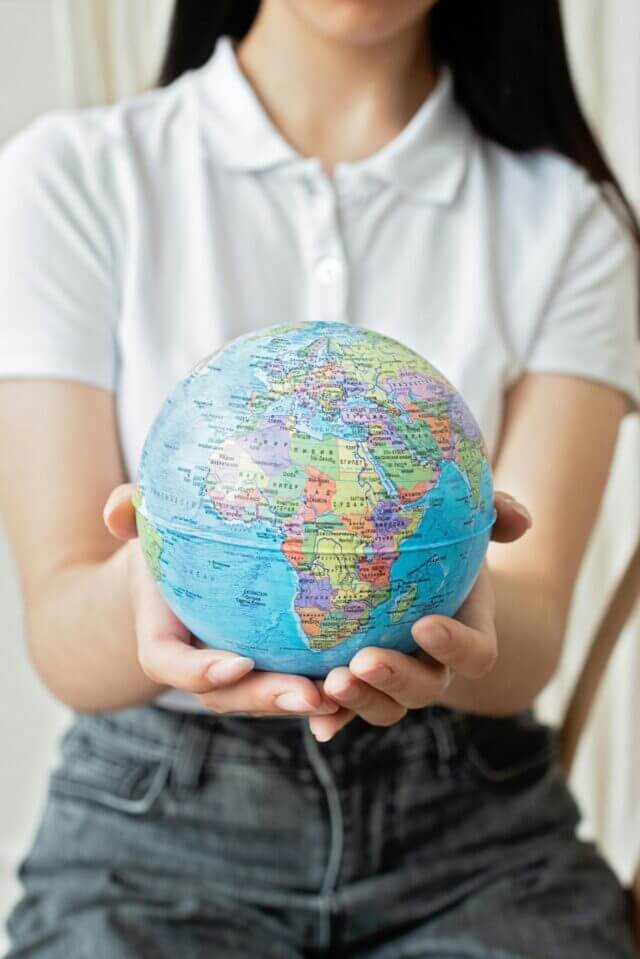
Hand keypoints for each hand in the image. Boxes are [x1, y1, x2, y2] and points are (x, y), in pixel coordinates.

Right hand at [103, 484, 338, 717]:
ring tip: (340, 697)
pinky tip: (358, 688)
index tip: (238, 663)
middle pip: (226, 695)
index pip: (169, 664)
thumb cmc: (166, 543)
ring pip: (263, 698)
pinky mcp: (267, 671)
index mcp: (162, 637)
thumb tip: (117, 508)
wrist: (183, 574)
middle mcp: (198, 665)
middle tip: (309, 694)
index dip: (199, 672)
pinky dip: (320, 696)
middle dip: (266, 698)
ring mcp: (234, 675)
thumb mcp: (147, 523)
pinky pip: (290, 689)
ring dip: (299, 703)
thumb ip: (129, 511)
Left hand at [308, 491, 532, 741]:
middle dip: (396, 679)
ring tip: (331, 683)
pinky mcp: (364, 685)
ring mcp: (399, 681)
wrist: (418, 571)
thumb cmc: (446, 542)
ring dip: (361, 701)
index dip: (456, 646)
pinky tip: (315, 717)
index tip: (425, 625)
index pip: (477, 654)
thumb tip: (519, 519)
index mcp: (469, 633)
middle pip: (426, 689)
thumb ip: (496, 516)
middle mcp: (436, 666)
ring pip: (387, 707)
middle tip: (364, 661)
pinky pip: (349, 709)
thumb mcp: (469, 525)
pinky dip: (333, 716)